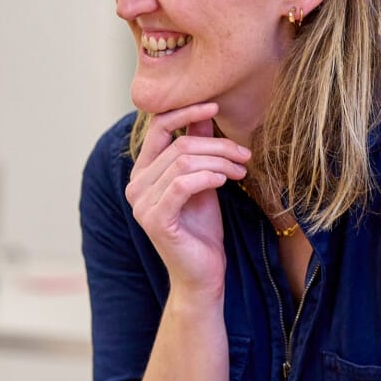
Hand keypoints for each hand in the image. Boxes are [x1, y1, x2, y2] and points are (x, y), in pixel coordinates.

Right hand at [125, 102, 249, 296]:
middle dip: (217, 145)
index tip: (215, 105)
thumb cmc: (202, 229)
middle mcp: (135, 185)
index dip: (185, 112)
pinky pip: (181, 184)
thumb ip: (199, 148)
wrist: (202, 274)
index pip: (157, 127)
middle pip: (177, 145)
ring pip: (182, 162)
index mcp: (143, 172)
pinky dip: (207, 177)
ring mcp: (141, 204)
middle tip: (244, 154)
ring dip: (219, 161)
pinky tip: (225, 180)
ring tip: (240, 170)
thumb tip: (206, 111)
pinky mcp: (155, 220)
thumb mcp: (204, 181)